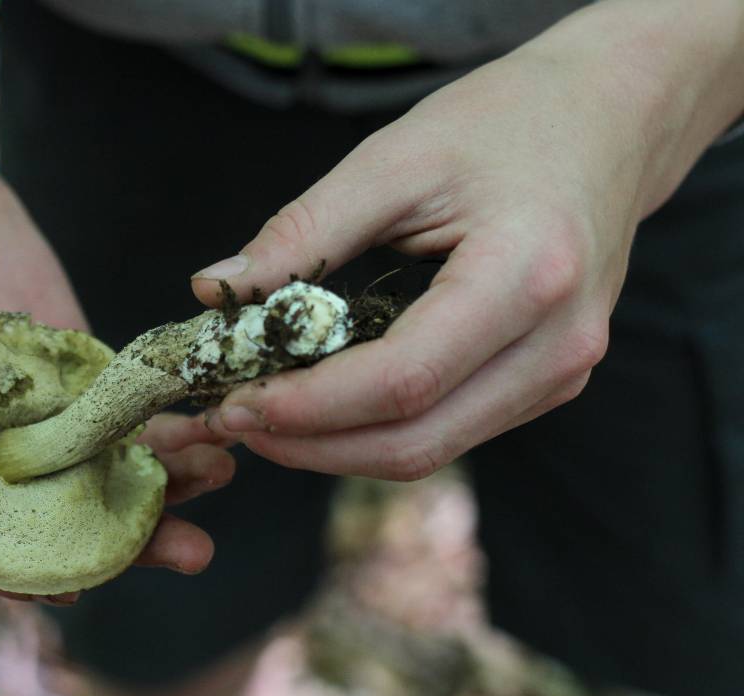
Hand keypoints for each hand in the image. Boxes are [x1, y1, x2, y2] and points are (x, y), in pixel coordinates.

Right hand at [0, 147, 228, 599]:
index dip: (10, 570)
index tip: (68, 594)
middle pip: (51, 513)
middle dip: (121, 541)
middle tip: (191, 553)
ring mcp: (33, 406)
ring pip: (98, 466)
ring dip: (160, 485)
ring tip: (221, 480)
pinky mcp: (72, 366)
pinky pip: (120, 408)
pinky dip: (163, 424)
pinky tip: (210, 428)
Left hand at [195, 0, 743, 479]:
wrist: (606, 122)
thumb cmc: (504, 124)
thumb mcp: (394, 159)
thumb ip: (302, 233)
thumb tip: (213, 293)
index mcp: (527, 276)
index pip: (404, 380)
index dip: (309, 406)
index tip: (234, 402)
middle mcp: (558, 344)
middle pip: (417, 440)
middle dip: (311, 445)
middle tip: (233, 421)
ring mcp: (561, 372)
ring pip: (431, 449)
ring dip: (337, 448)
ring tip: (264, 416)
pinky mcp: (547, 381)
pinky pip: (450, 430)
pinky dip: (376, 430)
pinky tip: (322, 405)